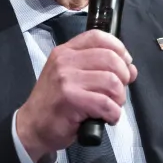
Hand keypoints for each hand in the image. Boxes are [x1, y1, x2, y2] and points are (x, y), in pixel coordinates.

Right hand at [15, 29, 137, 160]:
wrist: (32, 126)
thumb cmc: (54, 103)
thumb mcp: (70, 77)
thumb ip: (98, 68)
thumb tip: (131, 69)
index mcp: (65, 52)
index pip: (98, 37)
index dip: (119, 48)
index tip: (125, 63)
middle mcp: (65, 62)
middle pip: (111, 58)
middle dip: (123, 78)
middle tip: (117, 92)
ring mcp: (67, 80)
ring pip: (112, 81)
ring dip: (119, 98)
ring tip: (110, 107)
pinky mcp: (71, 100)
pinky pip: (106, 104)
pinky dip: (113, 114)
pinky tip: (106, 118)